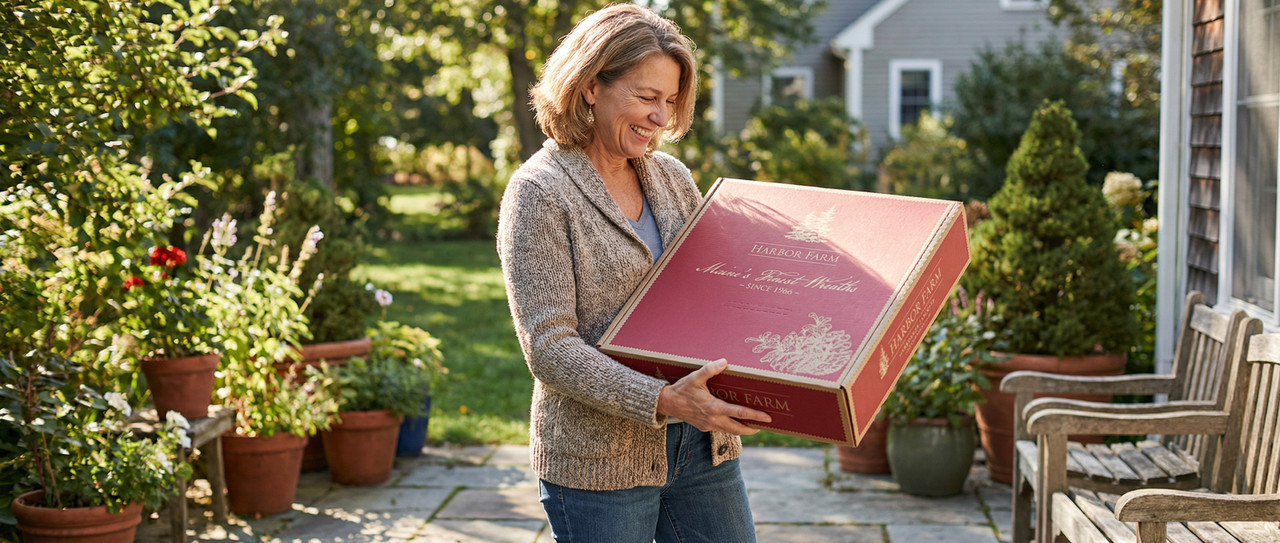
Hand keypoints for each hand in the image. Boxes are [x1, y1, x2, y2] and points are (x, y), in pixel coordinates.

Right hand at [656, 359, 772, 434]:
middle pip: (738, 429)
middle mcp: (713, 419)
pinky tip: (734, 420)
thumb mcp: (695, 377)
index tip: (767, 417)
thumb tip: (724, 362)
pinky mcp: (704, 427)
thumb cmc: (682, 389)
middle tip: (764, 425)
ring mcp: (709, 425)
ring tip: (753, 424)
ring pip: (730, 431)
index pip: (739, 413)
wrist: (667, 403)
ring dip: (742, 429)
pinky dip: (731, 427)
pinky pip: (721, 429)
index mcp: (713, 408)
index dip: (754, 416)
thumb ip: (710, 369)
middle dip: (752, 428)